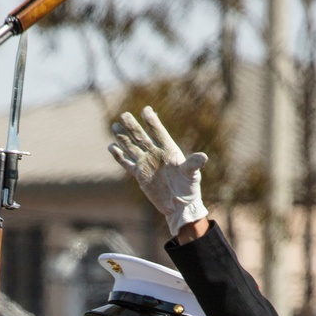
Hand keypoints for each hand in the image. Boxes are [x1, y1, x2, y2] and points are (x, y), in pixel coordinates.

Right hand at [108, 108, 208, 235]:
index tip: (146, 110)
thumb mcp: (192, 174)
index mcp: (169, 150)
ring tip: (114, 126)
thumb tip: (203, 157)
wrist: (180, 205)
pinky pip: (127, 164)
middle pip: (142, 137)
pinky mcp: (140, 175)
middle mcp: (156, 154)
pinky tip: (112, 147)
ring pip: (132, 147)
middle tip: (124, 114)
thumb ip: (193, 164)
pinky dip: (120, 156)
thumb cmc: (189, 188)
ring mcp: (147, 163)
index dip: (152, 121)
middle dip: (133, 126)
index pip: (158, 132)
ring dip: (123, 138)